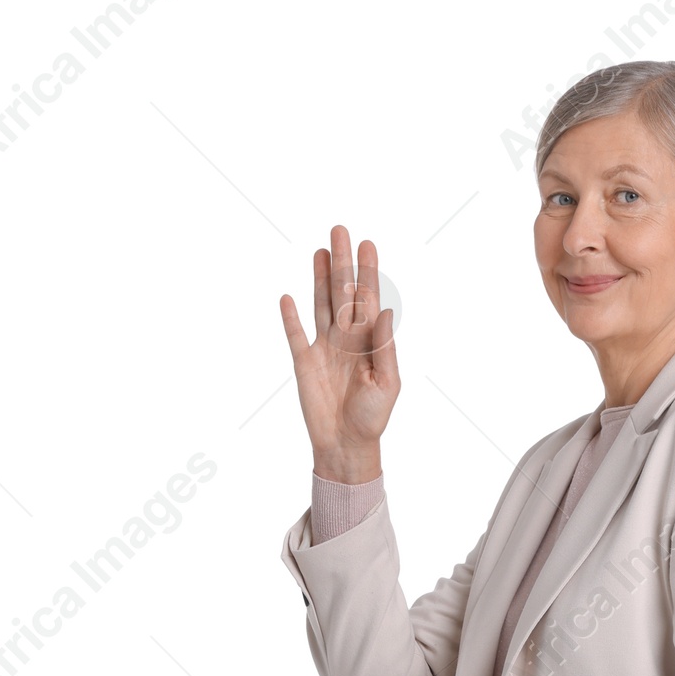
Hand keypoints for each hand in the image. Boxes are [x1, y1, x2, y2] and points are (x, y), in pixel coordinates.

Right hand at [279, 228, 398, 481]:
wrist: (346, 445)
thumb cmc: (372, 418)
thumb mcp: (387, 384)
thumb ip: (385, 348)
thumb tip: (385, 312)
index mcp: (369, 342)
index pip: (367, 300)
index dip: (367, 272)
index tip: (367, 245)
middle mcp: (346, 339)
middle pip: (343, 292)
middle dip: (342, 263)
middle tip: (340, 230)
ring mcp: (324, 348)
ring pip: (321, 304)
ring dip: (319, 278)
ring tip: (321, 250)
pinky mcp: (304, 362)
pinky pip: (295, 334)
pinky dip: (290, 317)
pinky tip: (287, 297)